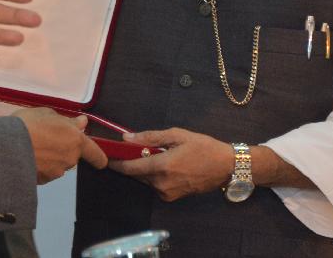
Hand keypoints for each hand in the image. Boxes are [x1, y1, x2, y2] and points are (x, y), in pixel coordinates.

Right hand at [13, 108, 107, 183]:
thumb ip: (68, 121)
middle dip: (63, 149)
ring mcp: (56, 172)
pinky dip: (39, 167)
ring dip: (50, 158)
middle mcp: (70, 159)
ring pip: (57, 164)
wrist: (6, 146)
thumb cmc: (29, 124)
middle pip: (71, 156)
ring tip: (32, 146)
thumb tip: (82, 123)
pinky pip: (44, 172)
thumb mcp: (48, 114)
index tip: (102, 161)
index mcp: (75, 140)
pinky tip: (26, 157)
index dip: (99, 157)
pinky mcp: (42, 181)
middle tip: (46, 138)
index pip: (95, 153)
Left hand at [108, 127, 233, 201]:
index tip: (107, 156)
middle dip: (130, 163)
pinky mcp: (172, 197)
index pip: (130, 168)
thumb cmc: (203, 147)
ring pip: (145, 180)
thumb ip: (150, 137)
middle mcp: (162, 183)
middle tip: (128, 150)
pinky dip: (153, 175)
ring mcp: (167, 193)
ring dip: (143, 169)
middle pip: (136, 175)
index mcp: (162, 166)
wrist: (226, 167)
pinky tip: (162, 164)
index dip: (116, 163)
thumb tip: (126, 138)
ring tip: (151, 154)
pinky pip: (155, 185)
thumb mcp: (177, 135)